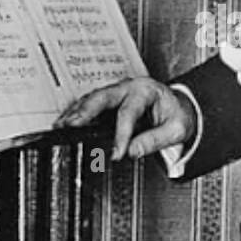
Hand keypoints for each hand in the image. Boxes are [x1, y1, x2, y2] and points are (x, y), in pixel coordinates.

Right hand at [55, 77, 195, 159]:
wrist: (178, 106)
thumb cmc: (176, 115)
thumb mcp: (176, 129)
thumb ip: (155, 140)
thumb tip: (133, 151)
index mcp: (146, 91)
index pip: (129, 112)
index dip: (121, 134)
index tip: (116, 153)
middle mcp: (128, 88)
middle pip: (102, 97)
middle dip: (85, 111)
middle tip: (72, 126)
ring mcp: (116, 92)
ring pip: (92, 98)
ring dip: (75, 112)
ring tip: (62, 125)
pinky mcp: (109, 100)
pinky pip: (89, 104)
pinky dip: (76, 113)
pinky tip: (65, 122)